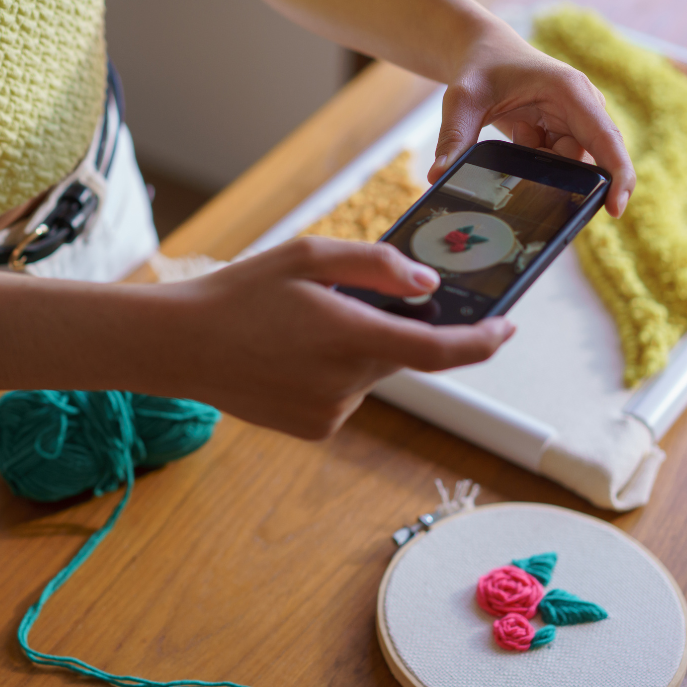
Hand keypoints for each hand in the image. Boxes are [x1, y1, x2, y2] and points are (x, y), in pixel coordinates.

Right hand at [160, 237, 514, 438]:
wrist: (179, 347)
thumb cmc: (239, 293)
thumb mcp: (305, 257)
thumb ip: (375, 266)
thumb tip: (428, 285)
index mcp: (348, 336)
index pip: (437, 351)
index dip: (480, 342)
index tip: (507, 328)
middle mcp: (346, 383)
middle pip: (400, 354)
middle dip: (389, 327)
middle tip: (344, 302)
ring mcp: (330, 413)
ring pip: (370, 374)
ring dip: (356, 350)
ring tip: (299, 330)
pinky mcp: (314, 429)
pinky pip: (345, 396)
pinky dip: (334, 374)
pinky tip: (290, 358)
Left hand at [427, 19, 635, 217]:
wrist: (481, 54)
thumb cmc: (478, 68)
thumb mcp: (461, 100)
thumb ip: (453, 138)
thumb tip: (437, 177)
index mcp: (571, 91)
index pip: (605, 139)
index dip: (617, 175)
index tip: (615, 209)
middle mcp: (583, 107)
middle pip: (585, 160)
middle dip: (558, 174)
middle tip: (525, 156)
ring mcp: (576, 122)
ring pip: (567, 166)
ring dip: (538, 165)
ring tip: (515, 134)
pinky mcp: (563, 133)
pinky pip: (554, 163)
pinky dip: (533, 163)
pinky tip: (516, 137)